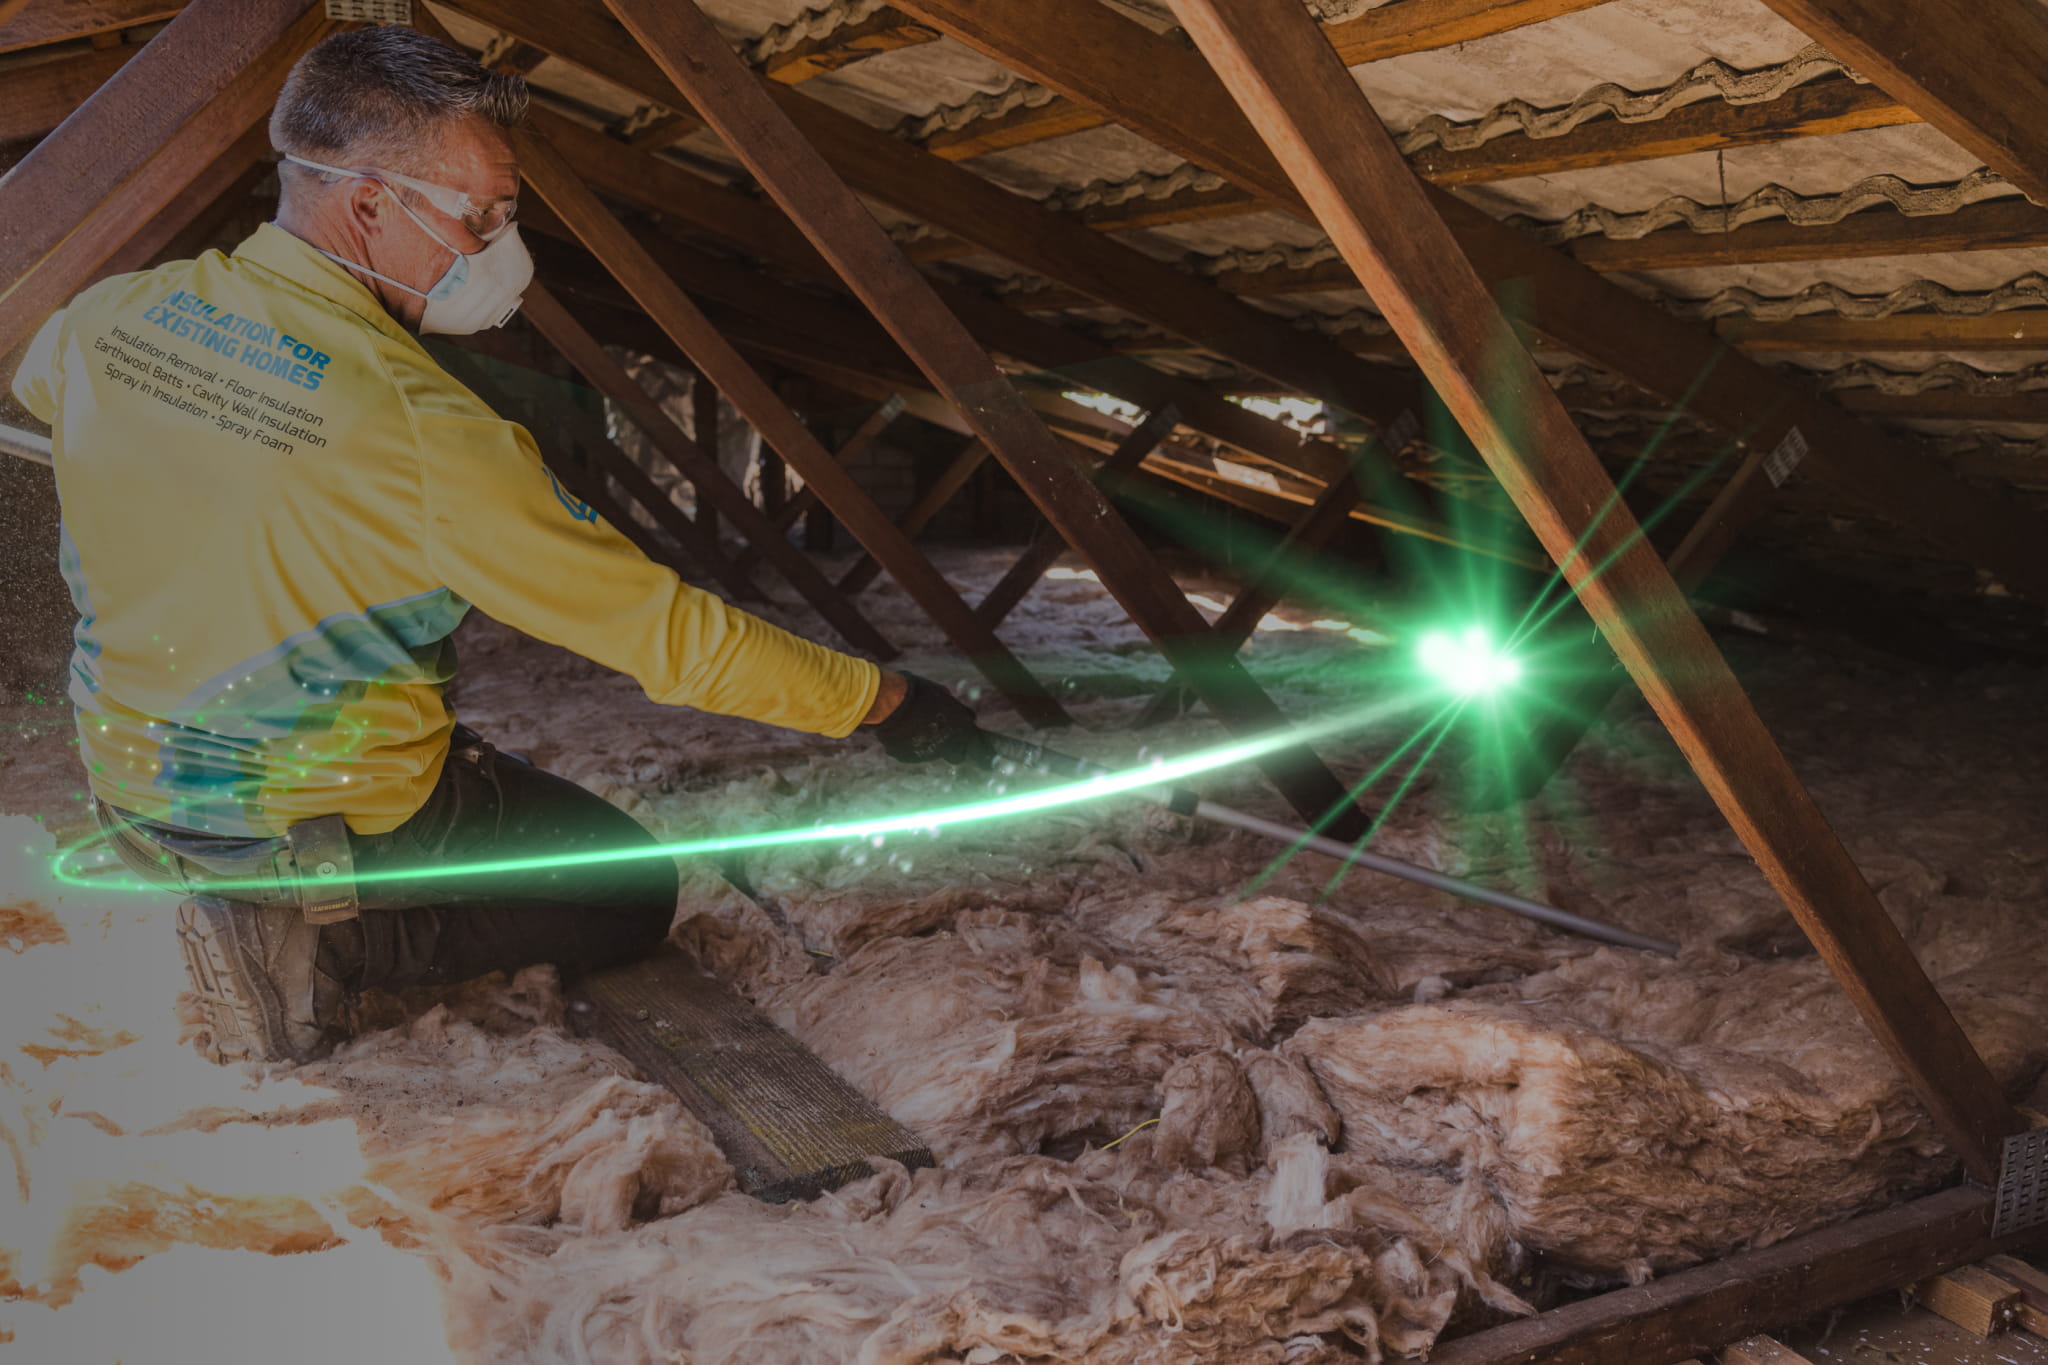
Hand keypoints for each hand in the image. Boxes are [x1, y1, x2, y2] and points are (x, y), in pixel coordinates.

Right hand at [867, 672, 993, 766]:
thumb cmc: (920, 693)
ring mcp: (926, 755)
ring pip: (933, 753)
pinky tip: (904, 729)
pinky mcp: (906, 757)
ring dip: (930, 743)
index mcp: (961, 732)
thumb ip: (958, 711)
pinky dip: (911, 745)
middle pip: (957, 756)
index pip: (982, 754)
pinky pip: (913, 753)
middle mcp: (947, 748)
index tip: (992, 764)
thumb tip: (968, 717)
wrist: (891, 702)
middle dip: (955, 748)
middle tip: (946, 734)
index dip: (986, 758)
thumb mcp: (945, 697)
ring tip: (917, 723)